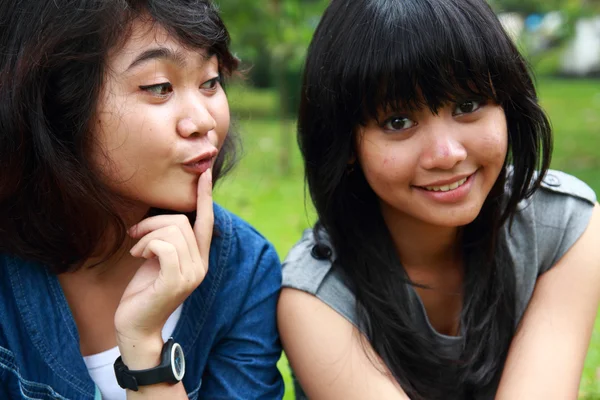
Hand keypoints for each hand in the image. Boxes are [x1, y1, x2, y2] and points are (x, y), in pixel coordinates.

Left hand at [114, 169, 212, 367]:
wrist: (136, 326)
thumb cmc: (144, 291)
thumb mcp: (159, 260)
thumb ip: (169, 241)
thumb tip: (166, 217)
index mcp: (200, 259)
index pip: (207, 222)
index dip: (205, 196)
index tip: (205, 173)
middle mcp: (201, 265)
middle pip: (182, 221)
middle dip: (153, 222)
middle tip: (135, 235)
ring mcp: (191, 274)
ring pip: (172, 230)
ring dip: (146, 235)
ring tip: (137, 250)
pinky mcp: (175, 281)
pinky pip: (163, 245)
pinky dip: (146, 244)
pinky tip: (138, 256)